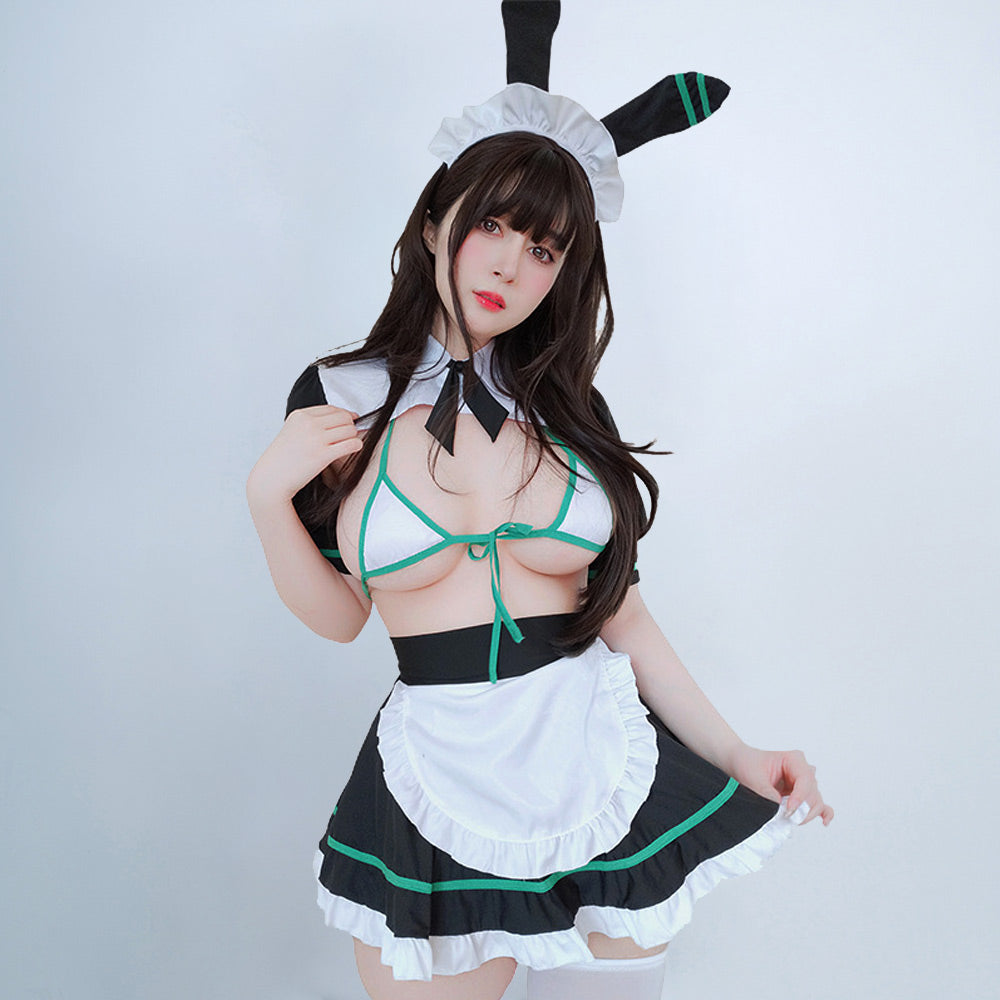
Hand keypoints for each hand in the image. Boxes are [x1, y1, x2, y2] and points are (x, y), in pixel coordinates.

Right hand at [247, 405, 362, 507]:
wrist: (271, 479)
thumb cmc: (281, 459)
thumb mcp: (291, 432)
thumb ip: (310, 424)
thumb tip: (337, 420)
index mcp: (300, 415)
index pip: (332, 408)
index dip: (344, 415)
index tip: (349, 421)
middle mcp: (308, 424)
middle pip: (344, 417)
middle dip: (350, 426)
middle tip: (349, 435)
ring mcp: (316, 438)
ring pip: (350, 430)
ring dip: (353, 436)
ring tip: (348, 444)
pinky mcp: (323, 455)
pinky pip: (351, 444)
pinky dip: (356, 445)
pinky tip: (354, 449)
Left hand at [729, 745, 833, 825]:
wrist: (739, 764)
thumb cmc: (747, 764)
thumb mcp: (753, 778)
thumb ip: (768, 795)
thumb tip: (779, 812)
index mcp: (794, 760)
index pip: (805, 780)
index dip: (800, 797)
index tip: (788, 810)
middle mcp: (802, 771)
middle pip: (813, 793)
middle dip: (803, 808)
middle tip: (787, 818)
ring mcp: (803, 784)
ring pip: (816, 802)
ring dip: (806, 814)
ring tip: (791, 820)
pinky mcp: (801, 796)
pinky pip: (820, 804)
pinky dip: (823, 813)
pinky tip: (824, 822)